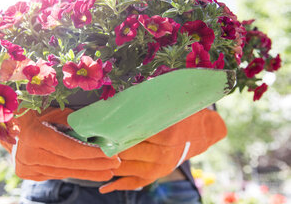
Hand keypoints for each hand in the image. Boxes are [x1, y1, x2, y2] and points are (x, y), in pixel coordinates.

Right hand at [0, 107, 119, 181]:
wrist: (8, 123)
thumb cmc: (35, 111)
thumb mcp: (55, 111)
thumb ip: (72, 122)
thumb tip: (96, 129)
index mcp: (35, 135)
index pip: (69, 149)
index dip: (91, 153)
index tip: (109, 153)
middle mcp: (29, 154)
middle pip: (69, 163)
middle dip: (95, 164)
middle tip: (115, 163)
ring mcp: (26, 166)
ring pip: (64, 172)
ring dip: (88, 172)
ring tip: (108, 171)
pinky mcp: (28, 173)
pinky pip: (56, 174)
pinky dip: (74, 172)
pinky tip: (90, 172)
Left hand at [99, 108, 226, 192]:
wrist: (203, 131)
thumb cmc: (184, 113)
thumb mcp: (169, 106)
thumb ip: (147, 108)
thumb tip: (119, 105)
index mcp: (166, 135)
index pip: (132, 136)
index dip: (111, 133)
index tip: (94, 129)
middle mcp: (163, 155)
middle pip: (126, 152)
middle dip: (105, 147)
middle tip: (87, 141)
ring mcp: (161, 168)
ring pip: (127, 169)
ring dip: (108, 165)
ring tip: (90, 159)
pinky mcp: (159, 175)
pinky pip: (136, 183)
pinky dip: (119, 185)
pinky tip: (103, 186)